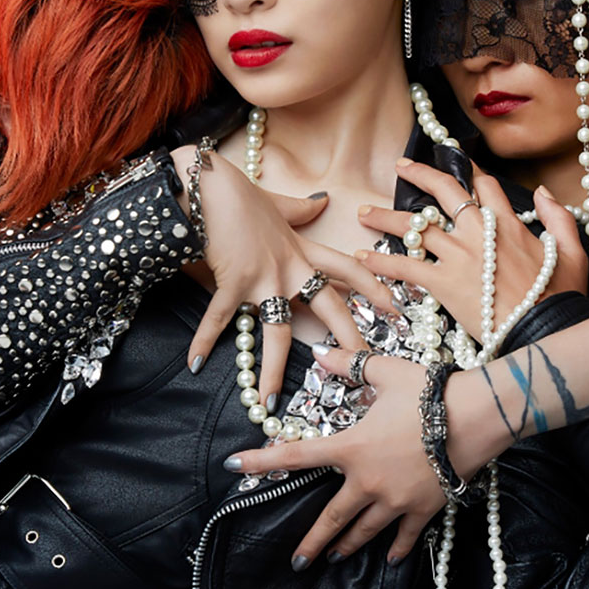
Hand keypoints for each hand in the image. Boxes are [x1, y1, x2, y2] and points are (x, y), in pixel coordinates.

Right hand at [171, 146, 389, 409]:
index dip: (373, 287)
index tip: (395, 307)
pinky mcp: (234, 281)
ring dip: (274, 371)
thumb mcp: (278, 203)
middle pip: (329, 308)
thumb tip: (321, 200)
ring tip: (271, 404)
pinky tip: (193, 363)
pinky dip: (203, 340)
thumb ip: (301, 209)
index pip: (348, 269)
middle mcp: (291, 267)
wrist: (212, 185)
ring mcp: (264, 278)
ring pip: (277, 332)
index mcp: (302, 249)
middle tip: (365, 366)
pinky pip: (220, 319)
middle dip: (350, 338)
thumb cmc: (241, 193)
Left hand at [225, 345, 445, 567]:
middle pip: (332, 518)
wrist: (475, 417)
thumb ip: (349, 364)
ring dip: (348, 546)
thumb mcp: (384, 371)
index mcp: (351, 448)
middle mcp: (367, 481)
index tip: (233, 468)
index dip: (261, 461)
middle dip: (312, 541)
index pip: (296, 456)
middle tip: (296, 560)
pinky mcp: (424, 509)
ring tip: (335, 558)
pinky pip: (405, 535)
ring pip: (364, 531)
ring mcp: (396, 500)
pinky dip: (396, 548)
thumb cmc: (428, 392)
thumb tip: (321, 352)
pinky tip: (388, 558)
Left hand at [357, 159, 587, 341]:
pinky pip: (406, 267)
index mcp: (508, 224)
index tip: (454, 159)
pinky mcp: (444, 284)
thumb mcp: (572, 252)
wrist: (545, 330)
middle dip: (420, 174)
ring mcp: (459, 256)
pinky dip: (381, 262)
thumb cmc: (560, 297)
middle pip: (444, 192)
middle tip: (400, 167)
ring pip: (416, 227)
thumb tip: (544, 193)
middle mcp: (479, 233)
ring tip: (364, 212)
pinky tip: (362, 257)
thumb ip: (559, 218)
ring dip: (386, 218)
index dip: (468, 171)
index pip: (483, 186)